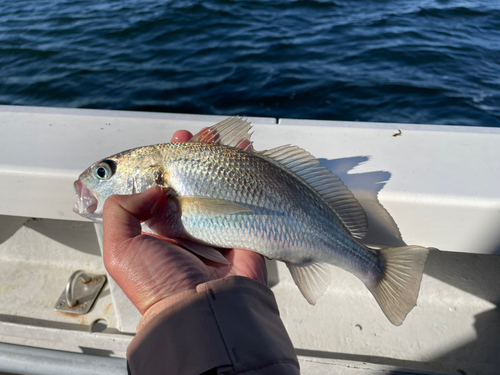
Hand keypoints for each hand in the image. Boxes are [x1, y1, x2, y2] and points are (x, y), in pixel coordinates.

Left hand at [102, 130, 266, 315]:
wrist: (202, 309)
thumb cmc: (158, 284)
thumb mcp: (119, 249)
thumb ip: (121, 211)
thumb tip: (155, 188)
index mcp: (158, 228)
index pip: (160, 187)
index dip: (164, 163)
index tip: (170, 144)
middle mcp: (186, 225)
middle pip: (191, 180)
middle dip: (195, 154)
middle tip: (197, 136)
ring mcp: (215, 225)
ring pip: (218, 183)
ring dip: (221, 157)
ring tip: (220, 138)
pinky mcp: (241, 229)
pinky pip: (247, 195)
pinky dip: (249, 172)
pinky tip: (247, 153)